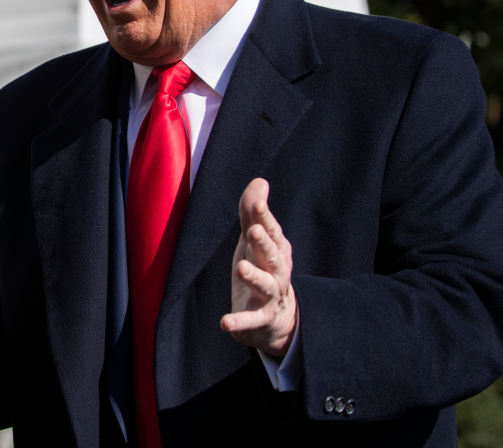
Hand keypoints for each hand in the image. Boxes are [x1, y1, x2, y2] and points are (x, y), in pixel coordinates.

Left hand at [220, 178, 297, 356]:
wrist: (276, 319)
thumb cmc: (263, 269)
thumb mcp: (254, 241)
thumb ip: (253, 213)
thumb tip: (260, 181)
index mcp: (277, 250)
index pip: (273, 232)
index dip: (266, 218)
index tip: (258, 205)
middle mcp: (278, 271)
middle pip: (273, 256)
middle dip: (265, 243)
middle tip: (254, 230)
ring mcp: (271, 296)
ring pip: (266, 285)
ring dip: (255, 276)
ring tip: (241, 267)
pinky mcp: (260, 319)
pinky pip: (251, 320)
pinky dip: (239, 322)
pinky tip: (224, 322)